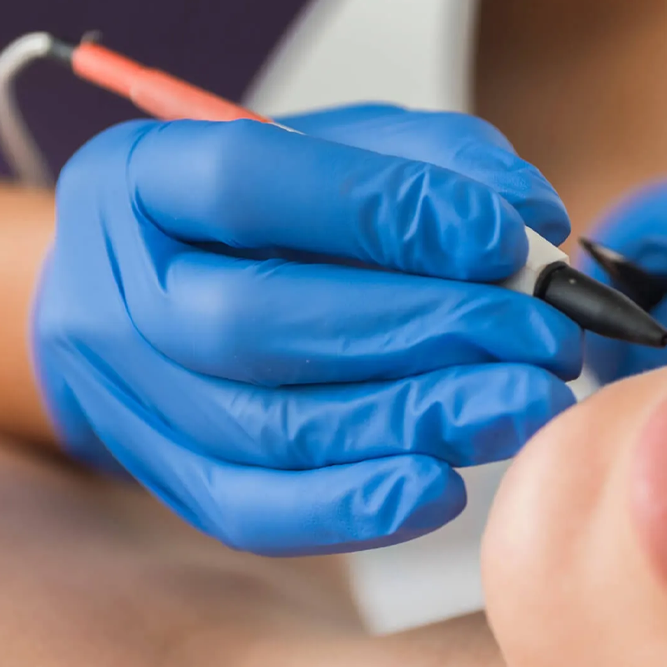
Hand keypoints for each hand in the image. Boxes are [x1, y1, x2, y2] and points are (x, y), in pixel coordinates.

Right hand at [34, 107, 580, 553]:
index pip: (250, 182)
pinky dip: (356, 507)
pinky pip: (254, 512)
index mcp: (143, 180)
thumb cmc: (261, 221)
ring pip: (273, 427)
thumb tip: (534, 222)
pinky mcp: (170, 476)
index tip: (507, 241)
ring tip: (528, 404)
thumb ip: (429, 164)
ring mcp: (135, 396)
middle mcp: (121, 291)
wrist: (152, 299)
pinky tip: (447, 485)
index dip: (388, 211)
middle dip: (424, 329)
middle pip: (259, 321)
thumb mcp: (335, 154)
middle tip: (544, 339)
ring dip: (417, 420)